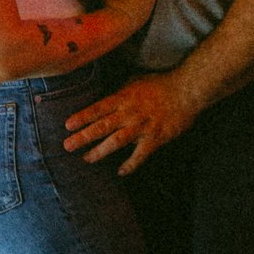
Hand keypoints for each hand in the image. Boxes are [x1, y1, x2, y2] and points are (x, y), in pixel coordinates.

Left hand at [64, 69, 196, 173]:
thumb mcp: (135, 81)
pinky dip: (130, 164)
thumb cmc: (159, 84)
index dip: (82, 117)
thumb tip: (104, 99)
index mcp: (123, 98)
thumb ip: (119, 92)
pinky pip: (140, 155)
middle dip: (83, 136)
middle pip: (102, 126)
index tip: (67, 125)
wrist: (186, 91)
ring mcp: (142, 127)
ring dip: (100, 151)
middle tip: (67, 146)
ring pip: (116, 141)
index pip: (98, 108)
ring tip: (86, 159)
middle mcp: (129, 113)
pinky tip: (120, 172)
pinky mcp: (155, 138)